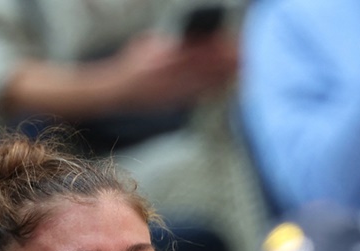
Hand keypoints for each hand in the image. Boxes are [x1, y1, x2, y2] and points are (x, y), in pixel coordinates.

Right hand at [100, 31, 237, 111]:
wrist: (115, 93)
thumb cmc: (132, 65)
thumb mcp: (147, 44)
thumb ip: (171, 41)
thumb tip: (194, 37)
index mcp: (161, 58)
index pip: (194, 51)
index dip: (215, 48)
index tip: (231, 42)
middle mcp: (167, 77)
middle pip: (202, 68)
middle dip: (224, 62)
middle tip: (244, 55)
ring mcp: (169, 92)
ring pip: (202, 83)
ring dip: (223, 76)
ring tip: (241, 68)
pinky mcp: (172, 103)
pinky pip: (197, 96)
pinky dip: (213, 89)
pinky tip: (225, 84)